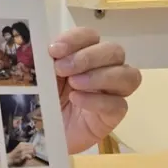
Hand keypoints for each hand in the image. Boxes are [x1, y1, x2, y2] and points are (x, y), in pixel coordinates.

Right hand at [7, 142, 34, 166]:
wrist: (10, 158)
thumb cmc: (16, 154)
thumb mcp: (21, 148)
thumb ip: (26, 147)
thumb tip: (34, 147)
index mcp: (22, 143)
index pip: (31, 144)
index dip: (34, 148)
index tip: (34, 151)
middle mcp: (22, 146)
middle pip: (32, 147)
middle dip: (34, 152)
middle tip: (33, 155)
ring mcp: (22, 150)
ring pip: (32, 151)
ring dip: (32, 155)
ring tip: (30, 157)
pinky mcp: (22, 155)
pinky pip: (29, 156)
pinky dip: (30, 157)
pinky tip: (28, 158)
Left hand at [49, 28, 141, 153]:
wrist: (42, 131)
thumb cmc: (43, 98)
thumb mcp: (39, 76)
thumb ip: (43, 60)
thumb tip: (42, 47)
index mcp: (83, 53)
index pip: (91, 36)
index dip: (76, 38)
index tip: (54, 50)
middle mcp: (104, 68)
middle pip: (114, 51)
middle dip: (88, 57)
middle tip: (62, 68)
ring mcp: (113, 91)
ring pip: (127, 75)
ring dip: (99, 76)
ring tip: (74, 83)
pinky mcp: (114, 114)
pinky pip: (118, 103)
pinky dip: (97, 100)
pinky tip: (77, 100)